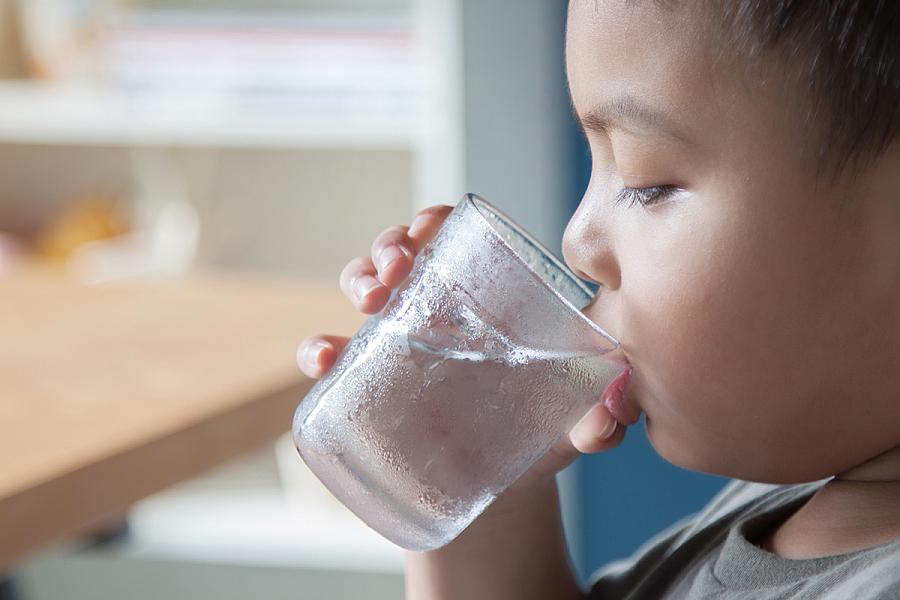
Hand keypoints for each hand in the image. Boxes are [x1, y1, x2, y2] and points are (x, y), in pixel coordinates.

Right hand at [296, 204, 625, 499]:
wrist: (500, 489)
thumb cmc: (539, 435)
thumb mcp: (571, 424)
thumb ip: (597, 420)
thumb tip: (611, 418)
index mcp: (483, 300)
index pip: (452, 240)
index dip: (433, 221)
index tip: (431, 226)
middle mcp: (436, 311)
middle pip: (401, 253)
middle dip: (391, 244)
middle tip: (398, 267)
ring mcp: (399, 345)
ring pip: (364, 287)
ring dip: (359, 277)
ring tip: (371, 298)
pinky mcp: (369, 385)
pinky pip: (334, 357)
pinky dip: (318, 348)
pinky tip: (324, 357)